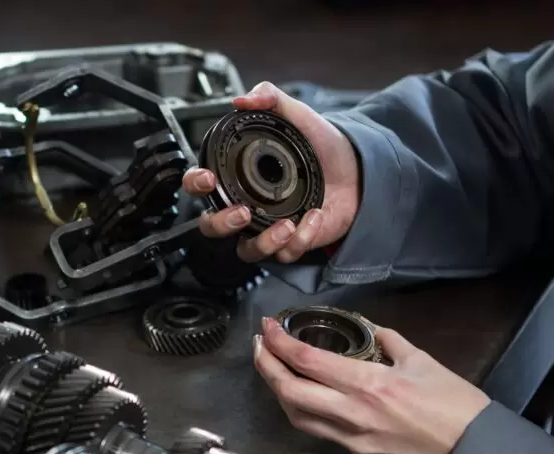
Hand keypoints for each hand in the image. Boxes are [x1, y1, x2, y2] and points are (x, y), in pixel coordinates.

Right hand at [183, 82, 360, 263]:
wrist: (358, 168)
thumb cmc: (321, 146)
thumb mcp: (297, 115)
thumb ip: (270, 99)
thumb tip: (242, 99)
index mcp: (238, 177)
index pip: (201, 185)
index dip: (195, 183)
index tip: (207, 178)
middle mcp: (247, 205)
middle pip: (212, 227)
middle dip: (222, 223)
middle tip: (242, 212)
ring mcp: (267, 228)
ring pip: (247, 251)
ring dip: (263, 242)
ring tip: (286, 226)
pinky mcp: (292, 243)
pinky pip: (286, 254)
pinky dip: (301, 239)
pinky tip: (315, 216)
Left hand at [253, 317, 490, 453]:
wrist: (474, 451)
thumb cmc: (454, 402)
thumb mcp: (421, 360)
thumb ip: (388, 341)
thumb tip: (369, 329)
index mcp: (368, 384)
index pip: (306, 361)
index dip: (279, 342)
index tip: (268, 326)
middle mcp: (352, 413)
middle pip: (289, 392)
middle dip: (265, 366)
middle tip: (260, 345)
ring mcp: (351, 438)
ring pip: (296, 416)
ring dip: (277, 391)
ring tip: (272, 368)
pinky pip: (318, 430)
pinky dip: (301, 410)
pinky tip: (300, 394)